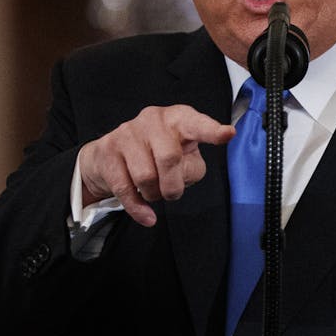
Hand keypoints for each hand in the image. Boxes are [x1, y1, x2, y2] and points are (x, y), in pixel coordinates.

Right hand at [76, 105, 234, 226]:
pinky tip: (147, 216)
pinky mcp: (107, 151)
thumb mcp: (185, 160)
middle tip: (172, 192)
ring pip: (146, 176)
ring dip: (154, 194)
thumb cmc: (158, 155)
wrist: (109, 155)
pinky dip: (139, 209)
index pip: (197, 124)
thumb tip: (179, 176)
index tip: (228, 134)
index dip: (212, 131)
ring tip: (154, 190)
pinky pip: (125, 188)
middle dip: (173, 185)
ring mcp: (128, 133)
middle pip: (169, 158)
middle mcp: (153, 120)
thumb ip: (192, 167)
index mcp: (179, 119)